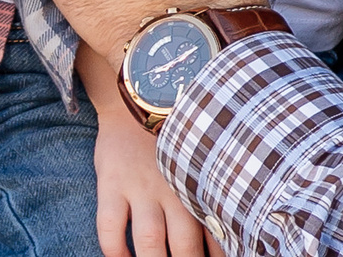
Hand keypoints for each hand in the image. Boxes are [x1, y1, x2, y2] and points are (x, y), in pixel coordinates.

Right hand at [94, 101, 208, 256]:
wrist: (137, 101)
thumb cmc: (173, 141)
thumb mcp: (198, 166)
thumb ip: (209, 199)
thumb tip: (232, 237)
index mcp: (199, 189)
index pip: (216, 239)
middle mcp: (173, 191)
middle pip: (184, 248)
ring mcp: (141, 188)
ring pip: (149, 241)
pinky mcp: (112, 183)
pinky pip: (110, 226)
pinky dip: (115, 250)